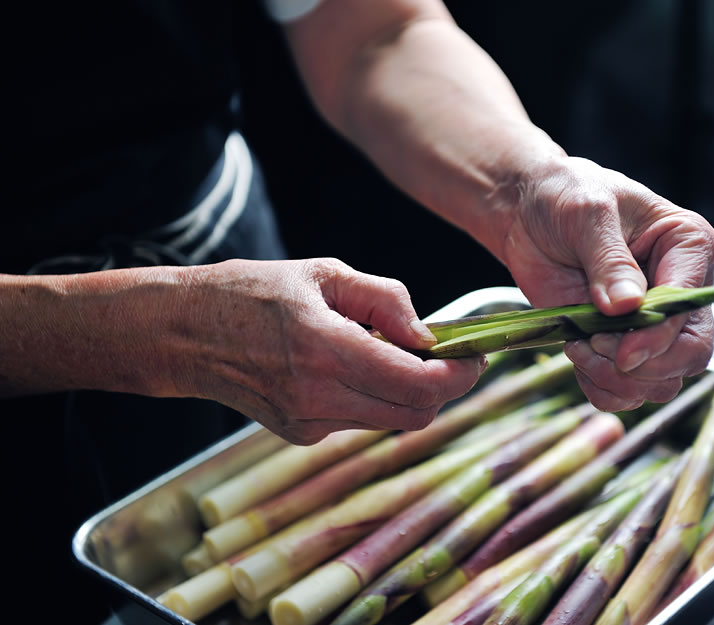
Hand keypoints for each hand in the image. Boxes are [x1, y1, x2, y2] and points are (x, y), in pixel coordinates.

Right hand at [173, 258, 484, 443]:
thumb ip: (385, 298)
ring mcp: (308, 422)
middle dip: (445, 387)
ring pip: (392, 421)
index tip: (473, 356)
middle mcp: (319, 396)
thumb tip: (426, 332)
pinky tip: (352, 366)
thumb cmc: (251, 293)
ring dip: (409, 391)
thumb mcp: (323, 273)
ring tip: (390, 351)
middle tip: (450, 356)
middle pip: (416, 415)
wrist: (183, 333)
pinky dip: (375, 397)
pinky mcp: (301, 434)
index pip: (419, 385)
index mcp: (326, 349)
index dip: (459, 375)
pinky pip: (360, 420)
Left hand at [498, 156, 713, 410]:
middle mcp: (680, 290)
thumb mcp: (588, 213)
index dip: (659, 337)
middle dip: (642, 365)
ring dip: (620, 380)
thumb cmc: (564, 195)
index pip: (691, 308)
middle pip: (690, 353)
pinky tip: (577, 360)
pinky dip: (603, 388)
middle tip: (594, 347)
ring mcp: (652, 322)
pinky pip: (628, 388)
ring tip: (579, 348)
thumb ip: (609, 260)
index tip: (622, 352)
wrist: (527, 211)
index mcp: (688, 248)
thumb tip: (628, 306)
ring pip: (662, 379)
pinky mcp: (620, 342)